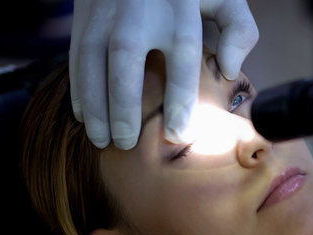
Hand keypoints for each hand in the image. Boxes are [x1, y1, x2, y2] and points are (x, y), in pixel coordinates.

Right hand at [69, 0, 257, 148]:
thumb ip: (238, 30)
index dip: (179, 101)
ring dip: (94, 102)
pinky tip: (84, 115)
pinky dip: (77, 86)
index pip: (181, 58)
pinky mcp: (85, 11)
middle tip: (127, 143)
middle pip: (126, 57)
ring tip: (101, 139)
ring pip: (92, 56)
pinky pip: (75, 51)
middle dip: (123, 106)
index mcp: (180, 8)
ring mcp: (108, 7)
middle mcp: (141, 7)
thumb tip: (230, 70)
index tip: (177, 135)